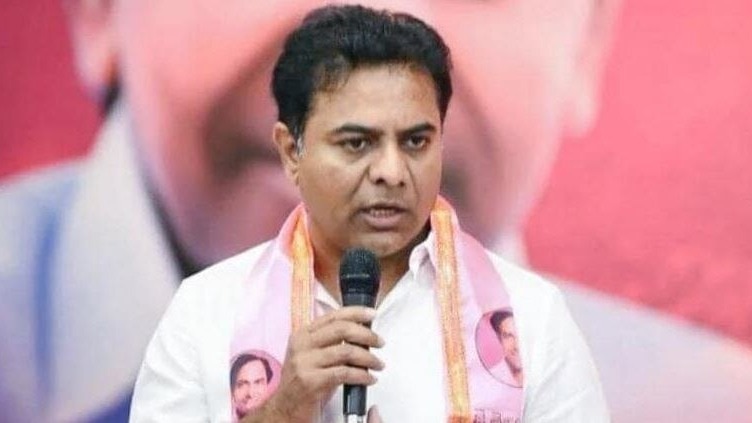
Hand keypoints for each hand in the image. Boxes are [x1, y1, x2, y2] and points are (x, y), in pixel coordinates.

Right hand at [246, 306, 383, 422]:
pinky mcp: (311, 382)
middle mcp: (302, 345)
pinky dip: (362, 375)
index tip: (372, 315)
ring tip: (378, 365)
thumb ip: (330, 342)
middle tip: (380, 342)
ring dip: (368, 358)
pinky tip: (370, 379)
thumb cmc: (304, 383)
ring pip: (346, 351)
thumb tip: (361, 333)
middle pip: (341, 329)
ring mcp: (304, 363)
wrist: (285, 409)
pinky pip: (344, 373)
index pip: (333, 316)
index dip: (356, 313)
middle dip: (366, 335)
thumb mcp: (313, 356)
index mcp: (302, 335)